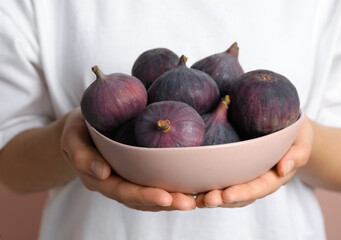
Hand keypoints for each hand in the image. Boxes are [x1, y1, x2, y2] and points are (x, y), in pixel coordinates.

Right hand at [60, 107, 195, 210]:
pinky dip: (171, 186)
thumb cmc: (76, 130)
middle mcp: (116, 184)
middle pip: (142, 199)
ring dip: (173, 199)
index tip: (166, 197)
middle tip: (190, 202)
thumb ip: (82, 155)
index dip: (144, 196)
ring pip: (151, 195)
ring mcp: (127, 179)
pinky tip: (189, 185)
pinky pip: (154, 182)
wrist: (80, 128)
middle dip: (166, 202)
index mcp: (100, 179)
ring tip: (196, 199)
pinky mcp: (137, 171)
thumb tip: (103, 172)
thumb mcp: (71, 138)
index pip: (123, 192)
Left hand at [195, 116, 313, 207]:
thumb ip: (297, 154)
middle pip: (241, 194)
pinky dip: (208, 186)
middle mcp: (258, 180)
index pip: (260, 187)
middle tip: (206, 200)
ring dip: (213, 197)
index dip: (244, 192)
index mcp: (275, 176)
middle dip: (223, 199)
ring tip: (196, 200)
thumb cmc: (295, 133)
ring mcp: (246, 176)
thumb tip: (284, 168)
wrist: (287, 127)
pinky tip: (193, 188)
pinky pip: (222, 180)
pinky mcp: (235, 169)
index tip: (226, 195)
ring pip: (229, 192)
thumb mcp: (302, 139)